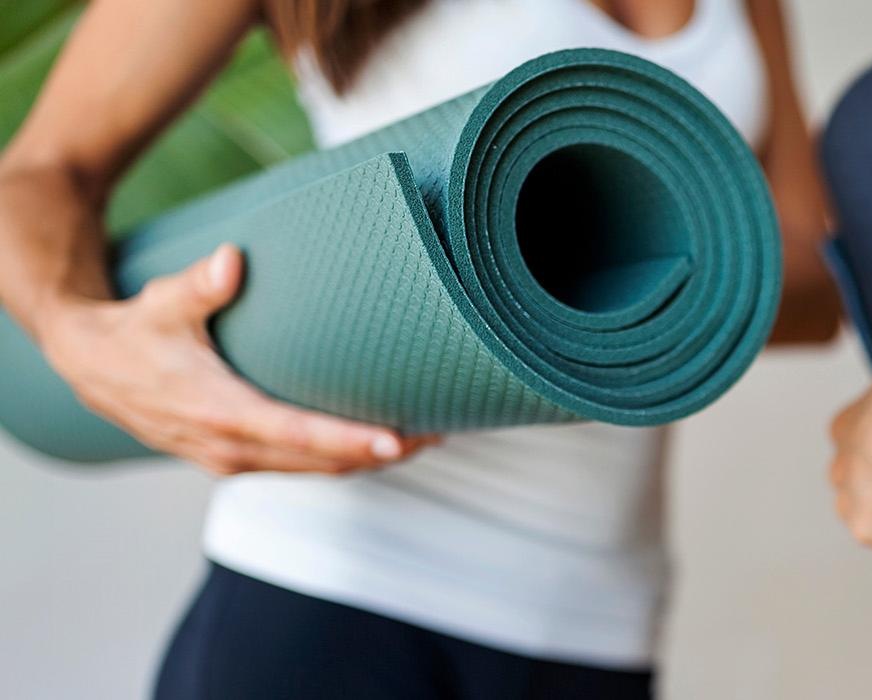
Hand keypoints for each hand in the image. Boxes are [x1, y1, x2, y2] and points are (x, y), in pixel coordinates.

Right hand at [36, 244, 434, 474]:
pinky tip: (377, 441)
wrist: (87, 365)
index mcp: (217, 411)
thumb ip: (199, 284)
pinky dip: (340, 458)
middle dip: (381, 452)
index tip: (396, 439)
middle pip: (320, 462)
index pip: (295, 434)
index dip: (348, 439)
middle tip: (439, 428)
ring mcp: (232, 458)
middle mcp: (228, 447)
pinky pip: (299, 467)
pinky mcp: (235, 457)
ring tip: (425, 435)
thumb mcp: (161, 302)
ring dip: (368, 459)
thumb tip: (232, 260)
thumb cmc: (133, 330)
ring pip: (315, 470)